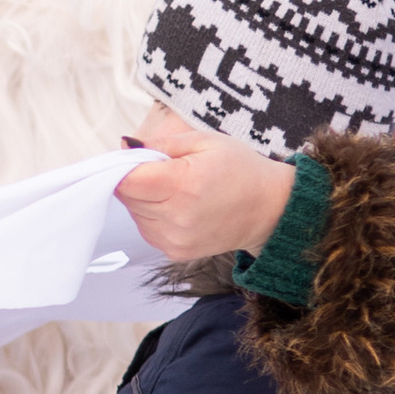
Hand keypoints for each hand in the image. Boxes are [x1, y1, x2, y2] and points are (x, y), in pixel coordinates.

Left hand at [114, 102, 296, 263]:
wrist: (270, 208)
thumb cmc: (240, 169)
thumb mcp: (204, 141)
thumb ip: (161, 144)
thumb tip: (125, 146)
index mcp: (183, 185)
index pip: (126, 181)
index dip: (124, 167)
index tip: (136, 159)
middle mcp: (176, 217)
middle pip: (127, 197)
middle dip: (137, 180)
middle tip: (166, 170)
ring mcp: (175, 239)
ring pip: (134, 214)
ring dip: (145, 200)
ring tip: (177, 189)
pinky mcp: (175, 252)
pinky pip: (147, 230)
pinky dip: (154, 216)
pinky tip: (179, 207)